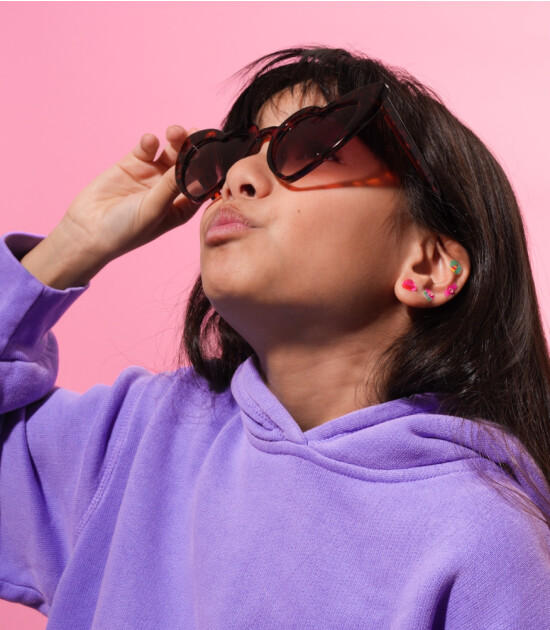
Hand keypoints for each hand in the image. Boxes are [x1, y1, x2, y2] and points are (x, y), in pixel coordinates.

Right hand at [59, 125, 200, 264]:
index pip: (203, 184)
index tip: (216, 151)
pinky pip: (147, 148)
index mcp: (182, 206)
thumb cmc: (126, 230)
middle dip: (193, 148)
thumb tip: (192, 164)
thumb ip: (171, 186)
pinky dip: (150, 142)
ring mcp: (152, 175)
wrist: (88, 230)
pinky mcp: (133, 164)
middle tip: (195, 133)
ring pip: (170, 152)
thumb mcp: (153, 209)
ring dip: (175, 140)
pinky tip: (149, 141)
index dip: (210, 168)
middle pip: (189, 164)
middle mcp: (170, 190)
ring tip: (174, 132)